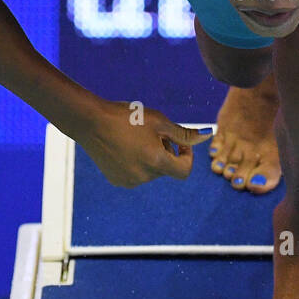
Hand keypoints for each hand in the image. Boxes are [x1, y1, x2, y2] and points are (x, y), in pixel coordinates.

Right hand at [74, 99, 211, 187]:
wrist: (91, 122)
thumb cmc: (127, 118)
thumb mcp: (159, 122)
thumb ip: (184, 134)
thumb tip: (207, 136)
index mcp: (156, 162)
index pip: (184, 171)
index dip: (187, 156)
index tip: (180, 143)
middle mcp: (143, 177)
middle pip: (167, 169)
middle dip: (167, 152)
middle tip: (153, 133)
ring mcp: (128, 181)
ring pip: (151, 171)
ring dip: (152, 157)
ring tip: (137, 138)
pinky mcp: (117, 180)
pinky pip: (136, 173)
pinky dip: (137, 162)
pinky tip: (125, 145)